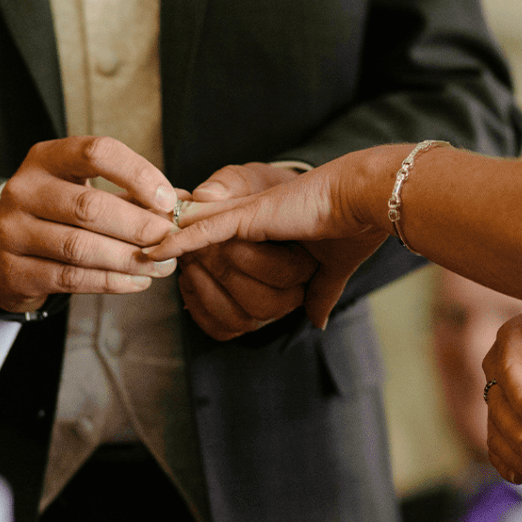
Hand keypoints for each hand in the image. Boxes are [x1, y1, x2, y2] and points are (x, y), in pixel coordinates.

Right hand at [0, 136, 178, 312]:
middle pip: (89, 205)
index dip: (137, 174)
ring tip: (160, 265)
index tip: (168, 199)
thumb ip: (130, 193)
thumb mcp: (84, 189)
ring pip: (80, 246)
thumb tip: (186, 202)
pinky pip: (70, 278)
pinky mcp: (13, 270)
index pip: (96, 152)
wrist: (2, 254)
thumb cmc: (56, 215)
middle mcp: (23, 189)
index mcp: (46, 158)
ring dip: (128, 258)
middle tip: (170, 238)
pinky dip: (110, 281)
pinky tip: (136, 281)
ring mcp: (12, 231)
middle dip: (138, 225)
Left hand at [146, 148, 398, 327]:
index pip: (223, 244)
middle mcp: (254, 220)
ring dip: (181, 257)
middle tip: (151, 260)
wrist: (370, 201)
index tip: (177, 270)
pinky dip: (179, 242)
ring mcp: (250, 217)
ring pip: (201, 242)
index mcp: (271, 232)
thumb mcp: (331, 269)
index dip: (197, 257)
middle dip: (181, 260)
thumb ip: (319, 292)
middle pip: (203, 245)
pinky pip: (206, 232)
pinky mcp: (250, 217)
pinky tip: (155, 251)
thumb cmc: (356, 228)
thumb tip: (317, 321)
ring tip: (151, 260)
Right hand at [482, 308, 521, 484]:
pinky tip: (520, 479)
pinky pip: (498, 440)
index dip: (521, 396)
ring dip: (511, 454)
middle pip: (499, 403)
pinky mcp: (509, 415)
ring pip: (496, 426)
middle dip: (515, 434)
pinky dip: (505, 461)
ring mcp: (502, 393)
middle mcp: (499, 365)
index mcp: (515, 338)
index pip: (511, 369)